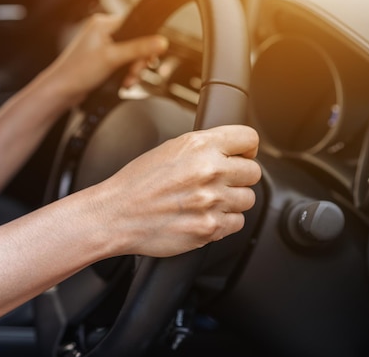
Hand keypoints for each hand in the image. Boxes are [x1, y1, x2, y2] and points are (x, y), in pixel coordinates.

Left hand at [37, 13, 167, 106]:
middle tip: (134, 73)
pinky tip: (123, 82)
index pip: (135, 25)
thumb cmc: (77, 72)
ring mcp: (102, 46)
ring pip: (130, 55)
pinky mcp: (102, 60)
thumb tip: (161, 42)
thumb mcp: (113, 58)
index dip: (145, 42)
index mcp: (103, 23)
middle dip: (138, 61)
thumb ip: (139, 49)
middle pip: (135, 42)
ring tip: (128, 81)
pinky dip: (125, 73)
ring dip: (132, 70)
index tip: (148, 57)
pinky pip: (122, 63)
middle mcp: (102, 32)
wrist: (61, 91)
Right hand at [89, 125, 261, 257]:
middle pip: (253, 172)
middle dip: (239, 177)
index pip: (249, 139)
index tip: (241, 155)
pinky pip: (237, 222)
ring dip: (233, 200)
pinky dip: (225, 221)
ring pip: (248, 199)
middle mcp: (209, 171)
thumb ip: (203, 147)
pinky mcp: (210, 227)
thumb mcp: (170, 149)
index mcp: (200, 145)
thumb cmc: (136, 183)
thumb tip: (230, 151)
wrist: (115, 215)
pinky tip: (204, 216)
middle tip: (220, 182)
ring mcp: (211, 201)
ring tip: (208, 201)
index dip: (246, 148)